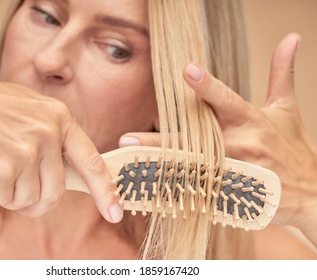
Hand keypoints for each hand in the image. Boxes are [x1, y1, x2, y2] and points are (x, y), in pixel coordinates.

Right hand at [0, 69, 121, 221]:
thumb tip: (71, 170)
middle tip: (20, 189)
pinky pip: (7, 200)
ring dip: (13, 194)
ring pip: (30, 199)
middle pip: (56, 192)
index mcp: (60, 117)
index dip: (105, 190)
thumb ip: (55, 138)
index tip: (114, 211)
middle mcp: (48, 134)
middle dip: (39, 200)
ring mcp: (26, 151)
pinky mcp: (1, 169)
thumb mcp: (31, 110)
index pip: (92, 161)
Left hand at [119, 33, 316, 235]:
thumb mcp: (287, 109)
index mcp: (250, 121)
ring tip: (129, 166)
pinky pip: (199, 195)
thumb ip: (282, 74)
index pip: (225, 100)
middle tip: (126, 139)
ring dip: (158, 170)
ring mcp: (234, 174)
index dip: (206, 86)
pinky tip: (151, 193)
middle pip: (193, 142)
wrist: (311, 194)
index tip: (185, 70)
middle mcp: (240, 146)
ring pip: (190, 172)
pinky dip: (176, 194)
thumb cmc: (293, 148)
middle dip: (159, 141)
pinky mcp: (232, 198)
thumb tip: (291, 38)